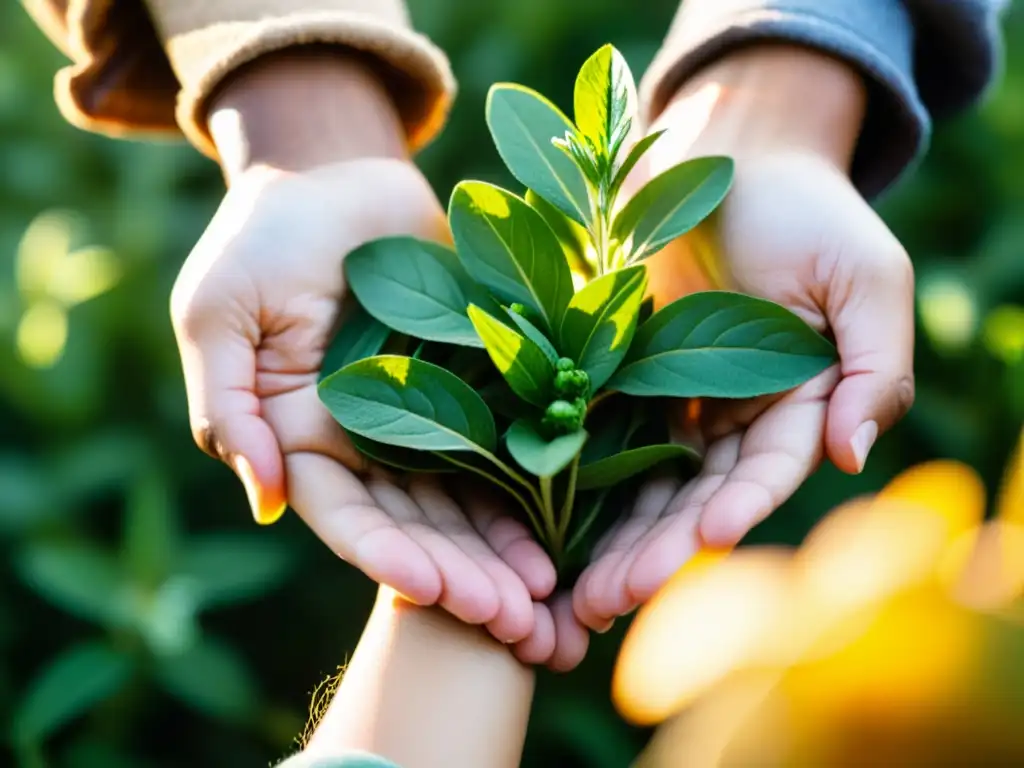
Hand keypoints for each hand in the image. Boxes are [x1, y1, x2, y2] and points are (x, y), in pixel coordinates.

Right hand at [170, 50, 587, 668]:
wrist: (333, 173)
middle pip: (413, 526)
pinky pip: (503, 441)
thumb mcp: (219, 313)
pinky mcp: (467, 382)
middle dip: (461, 575)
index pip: (345, 516)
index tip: (435, 590)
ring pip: (464, 500)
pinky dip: (532, 486)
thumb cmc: (261, 236)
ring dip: (501, 550)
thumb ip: (231, 405)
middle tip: (514, 619)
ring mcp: (417, 415)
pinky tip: (568, 526)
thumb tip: (262, 500)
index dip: (387, 556)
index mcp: (298, 438)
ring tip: (548, 596)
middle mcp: (361, 442)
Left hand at [575, 45, 915, 629]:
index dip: (740, 506)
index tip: (707, 539)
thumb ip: (872, 366)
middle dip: (658, 549)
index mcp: (797, 404)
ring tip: (576, 593)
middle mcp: (733, 417)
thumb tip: (853, 455)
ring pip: (643, 485)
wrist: (729, 151)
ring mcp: (673, 401)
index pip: (767, 471)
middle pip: (695, 498)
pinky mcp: (619, 377)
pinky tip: (543, 529)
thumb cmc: (806, 207)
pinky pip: (596, 437)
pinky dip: (574, 484)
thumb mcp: (863, 277)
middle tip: (614, 598)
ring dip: (613, 539)